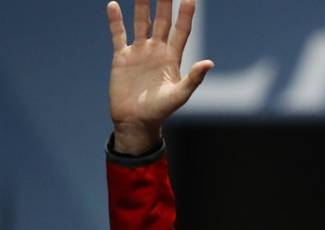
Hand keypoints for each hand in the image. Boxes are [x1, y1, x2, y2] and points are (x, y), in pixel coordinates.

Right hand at [107, 0, 213, 153]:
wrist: (136, 122)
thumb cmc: (160, 111)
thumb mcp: (179, 95)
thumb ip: (193, 78)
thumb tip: (209, 63)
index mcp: (172, 58)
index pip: (181, 30)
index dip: (186, 13)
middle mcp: (157, 51)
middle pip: (162, 20)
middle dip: (165, 2)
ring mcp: (139, 52)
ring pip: (140, 22)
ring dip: (142, 5)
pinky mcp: (122, 57)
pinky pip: (118, 35)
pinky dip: (116, 21)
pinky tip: (114, 4)